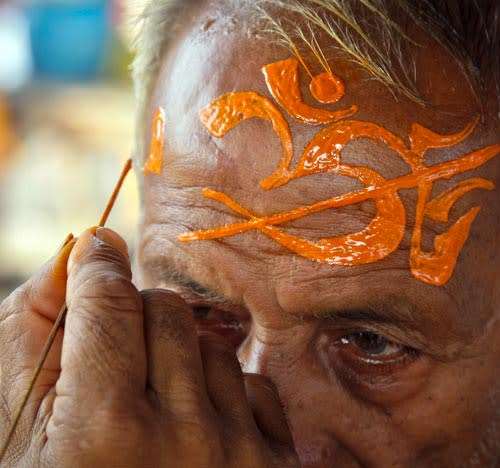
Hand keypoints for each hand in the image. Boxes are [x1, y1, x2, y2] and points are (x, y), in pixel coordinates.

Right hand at [0, 227, 297, 466]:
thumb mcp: (18, 442)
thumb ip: (32, 341)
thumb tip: (73, 256)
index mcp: (102, 434)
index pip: (109, 301)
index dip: (96, 265)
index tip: (96, 249)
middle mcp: (182, 438)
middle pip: (166, 310)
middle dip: (133, 312)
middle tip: (114, 341)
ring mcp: (239, 453)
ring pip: (212, 343)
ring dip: (178, 354)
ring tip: (152, 401)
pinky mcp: (277, 466)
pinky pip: (256, 384)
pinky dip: (224, 390)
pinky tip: (196, 425)